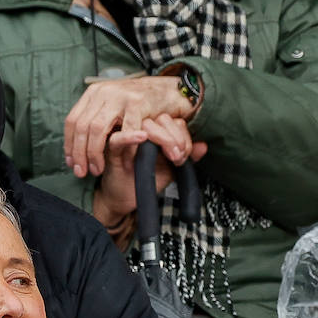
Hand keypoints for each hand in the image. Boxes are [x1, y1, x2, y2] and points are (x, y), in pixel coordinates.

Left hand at [64, 76, 195, 179]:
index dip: (68, 144)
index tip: (71, 163)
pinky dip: (123, 150)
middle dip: (79, 153)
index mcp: (94, 93)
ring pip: (97, 129)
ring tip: (96, 170)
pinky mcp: (138, 103)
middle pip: (82, 127)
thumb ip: (95, 119)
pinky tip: (122, 163)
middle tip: (81, 172)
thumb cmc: (137, 104)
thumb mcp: (111, 106)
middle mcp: (104, 92)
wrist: (167, 90)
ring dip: (94, 153)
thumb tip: (74, 144)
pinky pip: (125, 132)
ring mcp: (120, 96)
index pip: (72, 120)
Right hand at [92, 115, 206, 224]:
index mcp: (158, 131)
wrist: (126, 198)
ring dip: (161, 138)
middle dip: (176, 139)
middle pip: (163, 119)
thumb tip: (204, 146)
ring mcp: (128, 136)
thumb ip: (187, 156)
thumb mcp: (172, 168)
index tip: (185, 156)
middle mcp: (143, 129)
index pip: (174, 121)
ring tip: (168, 156)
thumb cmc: (147, 179)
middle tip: (177, 158)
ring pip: (146, 124)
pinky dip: (130, 136)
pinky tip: (142, 138)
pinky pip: (119, 138)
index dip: (184, 137)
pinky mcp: (113, 150)